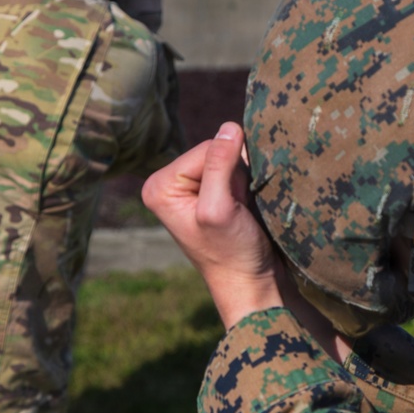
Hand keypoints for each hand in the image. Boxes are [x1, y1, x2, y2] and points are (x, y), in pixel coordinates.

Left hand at [142, 123, 282, 329]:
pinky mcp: (215, 196)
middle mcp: (172, 184)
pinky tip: (248, 206)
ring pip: (231, 158)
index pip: (206, 148)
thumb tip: (230, 126)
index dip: (229, 169)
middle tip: (239, 208)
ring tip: (244, 208)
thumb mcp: (219, 208)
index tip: (231, 204)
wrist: (252, 286)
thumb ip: (220, 165)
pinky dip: (250, 183)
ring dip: (246, 178)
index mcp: (160, 186)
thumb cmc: (231, 254)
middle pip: (217, 150)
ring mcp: (194, 190)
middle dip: (237, 173)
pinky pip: (238, 171)